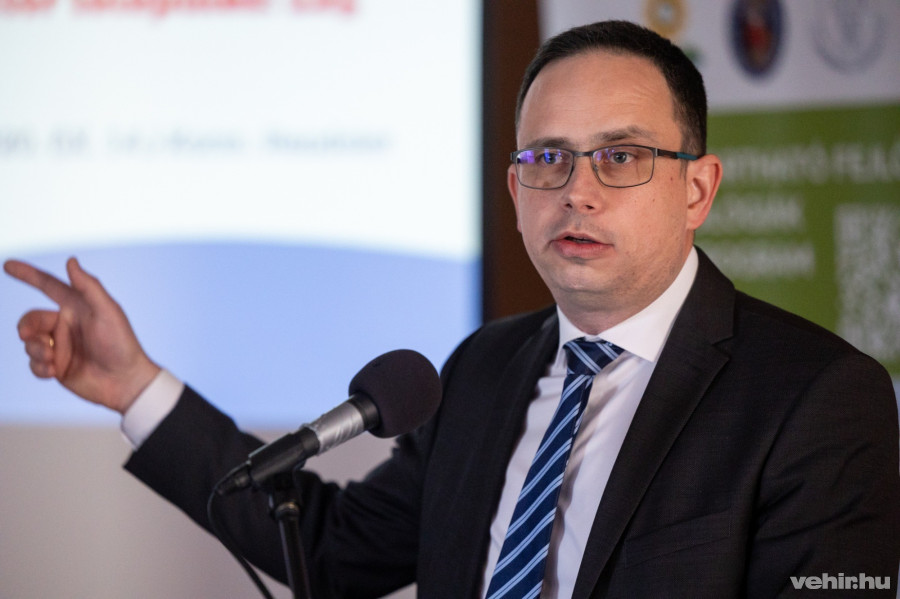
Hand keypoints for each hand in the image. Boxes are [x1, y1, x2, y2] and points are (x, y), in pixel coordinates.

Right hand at [4, 257, 160, 413]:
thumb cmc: (121, 343)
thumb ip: (88, 286)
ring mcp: (60, 346)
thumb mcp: (107, 311)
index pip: (48, 286)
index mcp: (77, 307)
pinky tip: (54, 371)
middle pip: (31, 319)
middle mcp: (66, 325)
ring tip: (53, 358)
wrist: (125, 382)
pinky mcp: (57, 367)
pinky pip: (34, 364)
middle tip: (27, 334)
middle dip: (26, 326)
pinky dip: (39, 367)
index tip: (8, 265)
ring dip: (36, 349)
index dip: (28, 275)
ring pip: (29, 343)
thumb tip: (71, 260)